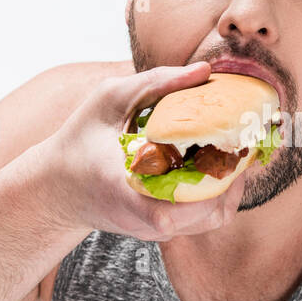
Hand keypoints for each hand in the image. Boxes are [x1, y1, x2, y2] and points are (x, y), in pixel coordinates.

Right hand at [40, 61, 245, 240]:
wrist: (57, 189)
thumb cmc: (80, 139)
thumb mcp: (108, 98)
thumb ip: (156, 82)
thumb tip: (206, 70)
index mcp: (124, 190)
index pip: (171, 209)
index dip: (210, 182)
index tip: (229, 145)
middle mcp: (145, 219)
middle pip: (209, 213)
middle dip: (235, 173)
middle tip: (245, 135)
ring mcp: (157, 229)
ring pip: (215, 217)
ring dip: (233, 182)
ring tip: (236, 145)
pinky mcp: (166, 229)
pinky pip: (205, 216)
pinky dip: (220, 188)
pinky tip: (219, 158)